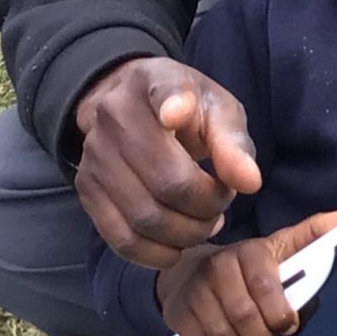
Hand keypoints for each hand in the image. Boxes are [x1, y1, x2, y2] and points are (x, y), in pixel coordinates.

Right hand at [73, 57, 262, 267]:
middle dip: (207, 206)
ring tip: (205, 223)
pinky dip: (155, 253)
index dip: (171, 103)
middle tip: (222, 205)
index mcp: (154, 82)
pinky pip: (120, 237)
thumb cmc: (187, 112)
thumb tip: (249, 182)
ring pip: (144, 217)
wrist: (130, 108)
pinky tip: (177, 245)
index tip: (176, 114)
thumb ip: (234, 144)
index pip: (162, 90)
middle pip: (167, 181)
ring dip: (186, 233)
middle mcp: (115, 115)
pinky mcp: (87, 188)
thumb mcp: (218, 111)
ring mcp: (95, 155)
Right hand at [155, 212, 336, 335]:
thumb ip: (312, 236)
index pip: (266, 286)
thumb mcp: (280, 246)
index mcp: (250, 251)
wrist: (190, 271)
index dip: (280, 313)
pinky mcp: (177, 315)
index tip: (288, 324)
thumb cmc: (245, 265)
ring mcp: (194, 292)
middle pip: (245, 318)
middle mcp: (218, 268)